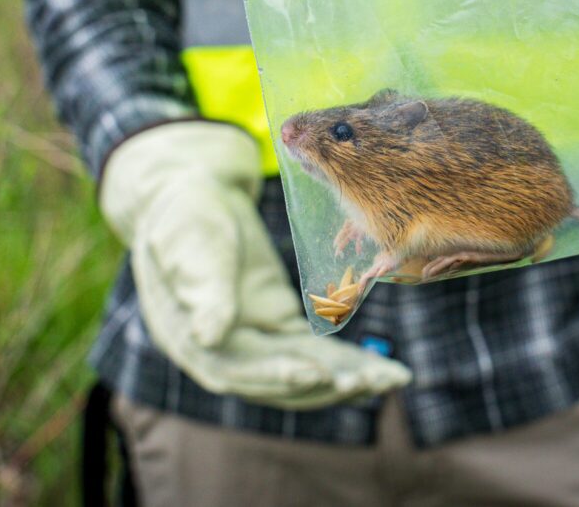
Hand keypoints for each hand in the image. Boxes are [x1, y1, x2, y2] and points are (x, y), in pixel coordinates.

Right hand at [99, 122, 410, 407]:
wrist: (196, 192)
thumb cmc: (186, 213)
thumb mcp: (192, 243)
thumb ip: (205, 289)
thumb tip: (207, 337)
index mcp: (189, 338)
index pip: (237, 370)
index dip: (277, 376)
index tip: (318, 374)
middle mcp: (224, 350)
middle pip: (277, 382)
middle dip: (326, 385)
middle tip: (371, 382)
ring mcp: (254, 339)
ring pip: (303, 370)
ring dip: (346, 378)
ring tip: (392, 379)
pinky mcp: (278, 324)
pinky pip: (315, 350)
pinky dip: (348, 362)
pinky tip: (383, 370)